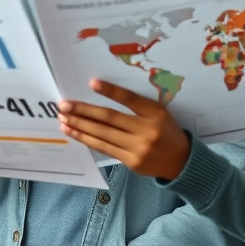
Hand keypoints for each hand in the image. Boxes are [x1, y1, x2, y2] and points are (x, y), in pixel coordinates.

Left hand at [58, 79, 190, 179]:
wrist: (181, 161)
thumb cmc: (165, 131)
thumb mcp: (157, 113)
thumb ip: (136, 106)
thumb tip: (100, 96)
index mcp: (155, 113)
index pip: (129, 99)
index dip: (110, 91)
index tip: (91, 83)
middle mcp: (147, 130)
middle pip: (109, 118)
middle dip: (83, 111)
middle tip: (64, 105)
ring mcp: (138, 148)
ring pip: (102, 135)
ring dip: (79, 126)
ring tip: (63, 119)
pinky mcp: (131, 162)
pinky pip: (104, 148)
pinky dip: (87, 139)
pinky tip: (74, 133)